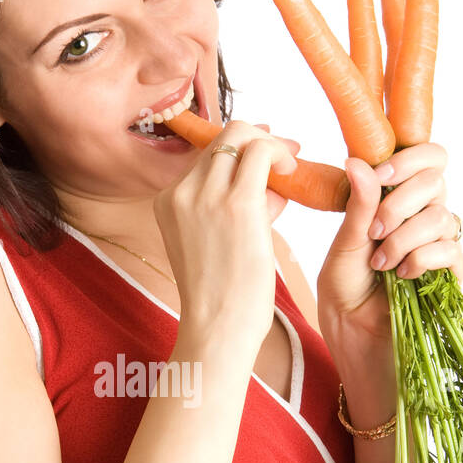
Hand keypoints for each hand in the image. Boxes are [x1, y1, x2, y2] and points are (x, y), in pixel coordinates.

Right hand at [154, 118, 298, 355]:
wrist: (217, 327)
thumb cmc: (222, 295)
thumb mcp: (213, 242)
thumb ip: (235, 206)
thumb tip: (271, 180)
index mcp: (168, 201)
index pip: (206, 156)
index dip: (240, 150)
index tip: (266, 157)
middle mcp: (181, 192)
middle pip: (222, 138)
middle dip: (258, 138)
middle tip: (286, 156)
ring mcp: (205, 195)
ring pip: (241, 134)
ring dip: (271, 144)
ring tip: (291, 168)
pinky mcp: (237, 203)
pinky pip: (261, 152)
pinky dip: (281, 153)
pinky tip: (294, 174)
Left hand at [316, 141, 462, 356]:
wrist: (354, 335)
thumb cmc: (344, 291)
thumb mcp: (344, 244)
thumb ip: (358, 205)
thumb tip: (357, 160)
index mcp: (397, 199)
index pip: (427, 158)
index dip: (410, 159)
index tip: (382, 174)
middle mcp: (422, 216)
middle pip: (436, 180)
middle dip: (400, 203)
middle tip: (375, 231)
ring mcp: (439, 243)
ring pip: (442, 217)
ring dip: (405, 239)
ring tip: (381, 264)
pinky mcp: (451, 274)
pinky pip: (450, 250)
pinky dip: (422, 259)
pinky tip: (403, 275)